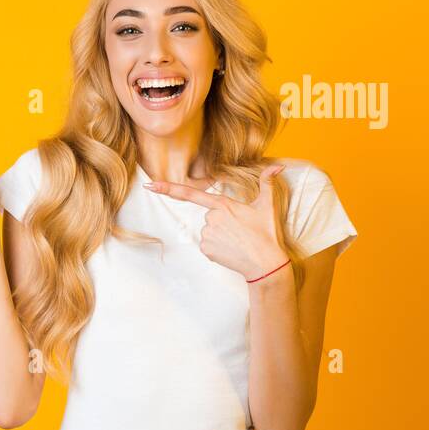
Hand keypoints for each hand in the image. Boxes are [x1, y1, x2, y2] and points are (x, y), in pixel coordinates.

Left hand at [142, 164, 290, 280]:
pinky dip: (217, 247)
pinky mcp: (206, 249)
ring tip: (237, 241)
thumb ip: (267, 183)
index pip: (191, 194)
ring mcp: (207, 234)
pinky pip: (208, 245)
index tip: (151, 185)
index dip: (168, 188)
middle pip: (210, 216)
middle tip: (240, 231)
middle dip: (223, 222)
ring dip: (221, 235)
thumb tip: (277, 167)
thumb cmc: (266, 233)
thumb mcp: (267, 206)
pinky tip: (231, 250)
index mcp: (223, 204)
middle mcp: (211, 218)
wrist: (265, 263)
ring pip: (209, 231)